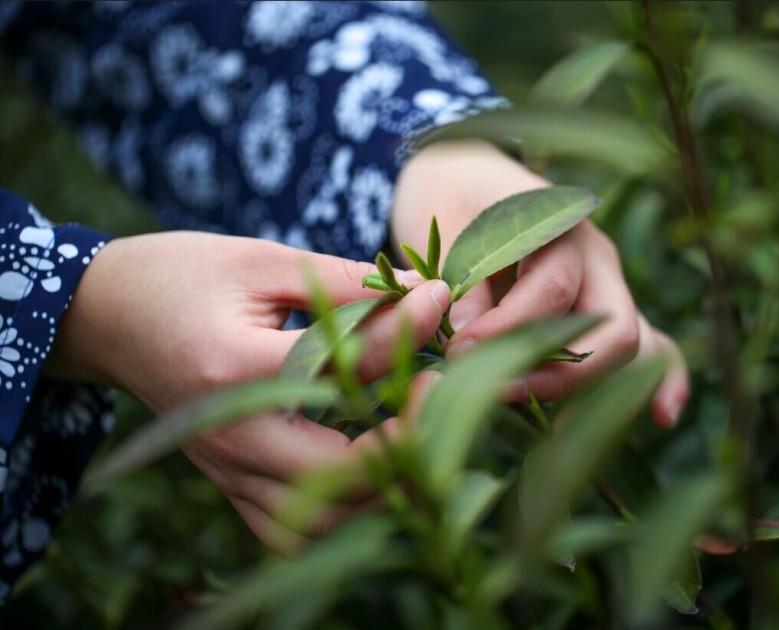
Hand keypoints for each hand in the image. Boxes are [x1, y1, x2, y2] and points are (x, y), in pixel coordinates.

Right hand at [47, 231, 450, 549]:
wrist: (106, 315)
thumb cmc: (184, 275)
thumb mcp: (259, 261)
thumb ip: (340, 282)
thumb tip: (421, 291)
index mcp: (233, 368)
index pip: (341, 366)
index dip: (405, 329)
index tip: (439, 299)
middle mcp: (230, 433)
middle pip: (339, 472)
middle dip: (407, 436)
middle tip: (442, 388)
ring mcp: (227, 468)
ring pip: (322, 518)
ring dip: (381, 484)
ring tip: (415, 431)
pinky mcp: (228, 483)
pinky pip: (291, 530)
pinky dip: (341, 512)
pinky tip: (368, 471)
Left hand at [391, 140, 688, 426]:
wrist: (465, 175)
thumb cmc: (452, 201)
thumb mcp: (447, 231)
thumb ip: (465, 286)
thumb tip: (473, 345)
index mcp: (560, 225)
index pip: (554, 290)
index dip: (509, 331)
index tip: (459, 353)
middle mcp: (597, 256)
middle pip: (613, 325)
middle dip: (561, 372)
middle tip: (499, 392)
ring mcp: (609, 284)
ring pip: (633, 343)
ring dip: (593, 388)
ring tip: (553, 430)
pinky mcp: (607, 310)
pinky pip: (652, 343)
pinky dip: (661, 380)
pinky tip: (663, 417)